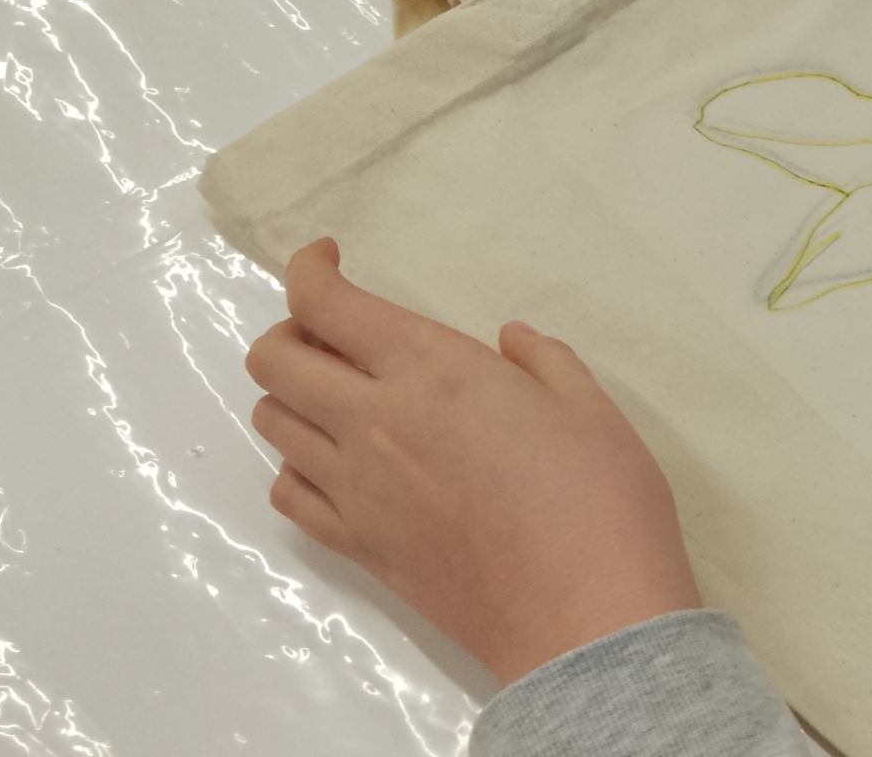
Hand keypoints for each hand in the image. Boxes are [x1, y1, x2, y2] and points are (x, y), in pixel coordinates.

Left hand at [246, 238, 699, 685]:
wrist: (582, 613)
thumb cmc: (599, 500)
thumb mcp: (589, 406)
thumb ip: (542, 361)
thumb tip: (510, 342)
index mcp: (431, 371)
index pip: (326, 304)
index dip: (309, 269)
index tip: (326, 259)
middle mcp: (373, 423)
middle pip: (274, 360)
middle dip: (291, 330)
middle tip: (336, 333)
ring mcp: (356, 490)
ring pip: (272, 424)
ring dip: (292, 397)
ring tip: (340, 399)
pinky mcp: (358, 546)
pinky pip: (289, 494)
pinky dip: (298, 466)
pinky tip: (339, 465)